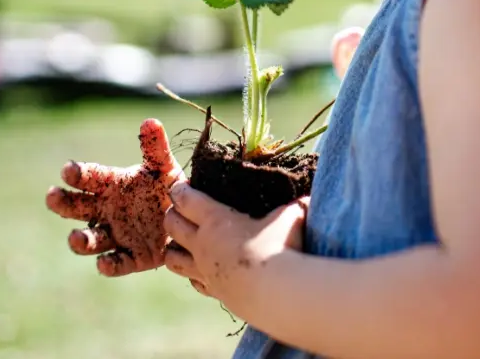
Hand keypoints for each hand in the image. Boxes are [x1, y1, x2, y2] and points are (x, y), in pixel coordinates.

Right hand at [46, 119, 185, 276]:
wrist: (190, 219)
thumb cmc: (169, 188)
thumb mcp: (164, 167)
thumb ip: (155, 148)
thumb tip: (150, 122)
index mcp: (112, 185)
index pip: (89, 177)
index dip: (78, 173)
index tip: (68, 170)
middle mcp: (107, 211)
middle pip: (77, 208)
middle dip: (63, 203)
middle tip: (52, 196)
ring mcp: (117, 235)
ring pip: (91, 240)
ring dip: (80, 240)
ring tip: (75, 237)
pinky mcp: (133, 258)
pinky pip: (117, 263)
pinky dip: (109, 265)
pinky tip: (104, 264)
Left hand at [162, 181, 307, 311]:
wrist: (278, 294)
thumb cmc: (282, 247)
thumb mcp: (291, 215)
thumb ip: (294, 205)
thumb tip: (308, 198)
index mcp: (217, 219)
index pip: (186, 199)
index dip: (180, 190)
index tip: (180, 186)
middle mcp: (203, 244)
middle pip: (171, 225)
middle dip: (171, 215)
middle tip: (180, 210)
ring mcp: (205, 271)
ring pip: (172, 258)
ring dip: (173, 247)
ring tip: (183, 242)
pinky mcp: (215, 292)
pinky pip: (193, 282)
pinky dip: (192, 274)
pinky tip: (203, 270)